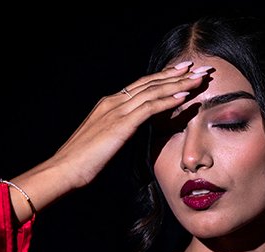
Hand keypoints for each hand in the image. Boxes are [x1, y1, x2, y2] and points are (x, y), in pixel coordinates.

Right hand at [50, 61, 211, 188]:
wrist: (64, 170)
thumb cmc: (81, 163)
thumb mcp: (104, 143)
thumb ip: (118, 133)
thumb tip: (130, 134)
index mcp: (109, 105)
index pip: (142, 86)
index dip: (164, 78)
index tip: (183, 73)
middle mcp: (113, 102)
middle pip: (151, 83)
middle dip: (177, 75)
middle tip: (199, 69)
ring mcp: (116, 111)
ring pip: (153, 91)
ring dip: (179, 84)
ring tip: (199, 78)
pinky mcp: (120, 124)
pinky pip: (148, 108)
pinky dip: (167, 101)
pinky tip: (184, 97)